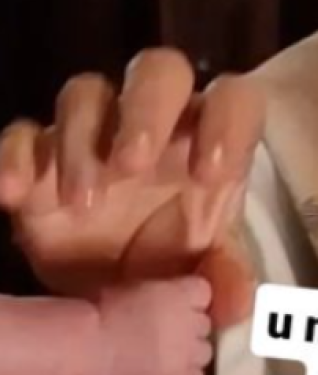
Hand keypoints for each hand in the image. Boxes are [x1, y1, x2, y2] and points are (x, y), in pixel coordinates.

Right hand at [0, 51, 264, 326]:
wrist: (107, 284)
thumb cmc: (169, 256)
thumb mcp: (202, 269)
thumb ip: (224, 275)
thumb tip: (237, 302)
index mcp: (207, 139)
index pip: (233, 100)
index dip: (228, 126)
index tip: (212, 176)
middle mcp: (154, 123)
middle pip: (158, 72)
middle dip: (146, 110)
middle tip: (132, 166)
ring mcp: (92, 132)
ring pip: (85, 94)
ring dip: (80, 142)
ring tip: (82, 205)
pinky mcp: (38, 157)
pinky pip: (22, 135)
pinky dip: (14, 158)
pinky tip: (13, 192)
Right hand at [98, 276, 212, 374]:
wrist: (89, 347)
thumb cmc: (100, 309)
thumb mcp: (134, 286)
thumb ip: (158, 291)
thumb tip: (162, 300)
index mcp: (182, 292)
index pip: (203, 292)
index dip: (188, 298)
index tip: (173, 302)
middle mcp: (193, 321)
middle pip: (204, 323)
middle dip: (187, 326)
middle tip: (163, 331)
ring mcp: (189, 353)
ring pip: (204, 351)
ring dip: (188, 351)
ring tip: (165, 354)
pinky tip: (166, 374)